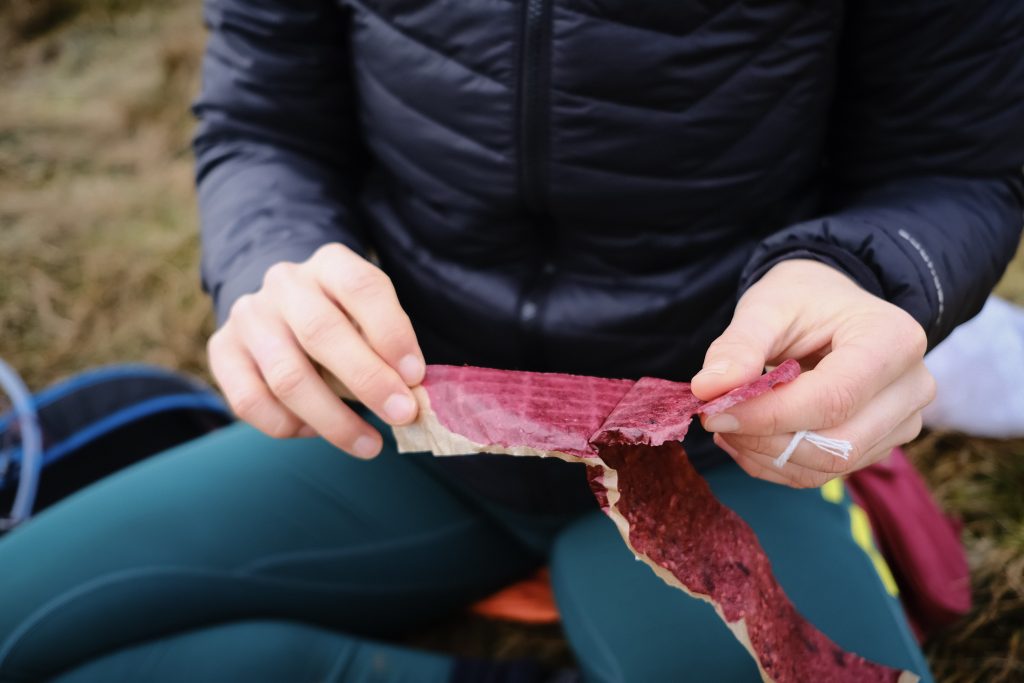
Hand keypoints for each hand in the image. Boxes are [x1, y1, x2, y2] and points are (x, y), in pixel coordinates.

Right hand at [207, 243, 424, 457]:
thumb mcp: (371, 319)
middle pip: (322, 332)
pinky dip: (289, 425)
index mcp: (330, 263)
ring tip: (370, 445)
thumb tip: (411, 399)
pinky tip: (315, 431)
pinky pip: (251, 401)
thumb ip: (389, 350)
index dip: (391, 332)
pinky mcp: (222, 350)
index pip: (362, 287)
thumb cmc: (344, 322)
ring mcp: (249, 316)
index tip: (415, 375)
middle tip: (402, 415)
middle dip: (368, 380)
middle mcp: (285, 283)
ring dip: (334, 419)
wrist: (282, 311)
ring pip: (287, 376)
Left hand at [691, 259, 935, 487]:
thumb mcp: (767, 306)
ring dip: (765, 456)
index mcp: (893, 340)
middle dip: (764, 440)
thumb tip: (707, 390)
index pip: (832, 399)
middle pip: (837, 443)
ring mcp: (901, 422)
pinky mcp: (879, 445)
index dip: (769, 415)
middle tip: (714, 419)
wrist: (832, 306)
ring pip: (828, 467)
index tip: (714, 413)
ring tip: (726, 424)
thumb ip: (738, 346)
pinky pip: (823, 473)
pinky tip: (746, 436)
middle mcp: (910, 387)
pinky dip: (775, 463)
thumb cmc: (804, 298)